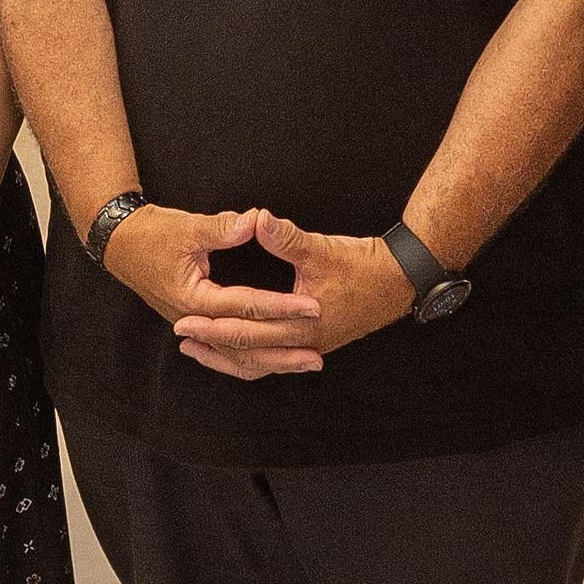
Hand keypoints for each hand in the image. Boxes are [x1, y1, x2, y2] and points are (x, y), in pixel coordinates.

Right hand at [98, 204, 318, 364]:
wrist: (121, 244)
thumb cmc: (152, 234)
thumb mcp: (187, 227)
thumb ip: (223, 228)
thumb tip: (256, 221)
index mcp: (193, 298)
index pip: (246, 305)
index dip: (281, 306)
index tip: (312, 306)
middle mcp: (194, 319)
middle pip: (244, 343)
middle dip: (282, 348)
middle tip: (317, 354)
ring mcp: (194, 325)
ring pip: (236, 354)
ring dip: (271, 359)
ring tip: (305, 364)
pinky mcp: (196, 323)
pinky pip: (226, 351)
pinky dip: (250, 357)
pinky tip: (273, 360)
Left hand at [175, 219, 407, 376]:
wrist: (401, 279)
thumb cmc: (364, 265)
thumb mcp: (321, 248)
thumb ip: (285, 237)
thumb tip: (255, 219)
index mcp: (301, 327)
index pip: (246, 332)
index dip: (212, 326)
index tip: (183, 320)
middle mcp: (303, 344)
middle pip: (248, 355)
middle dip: (212, 347)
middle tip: (181, 337)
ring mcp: (310, 347)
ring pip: (260, 364)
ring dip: (228, 358)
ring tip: (199, 350)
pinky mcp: (314, 342)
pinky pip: (275, 359)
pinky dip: (252, 357)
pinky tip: (239, 349)